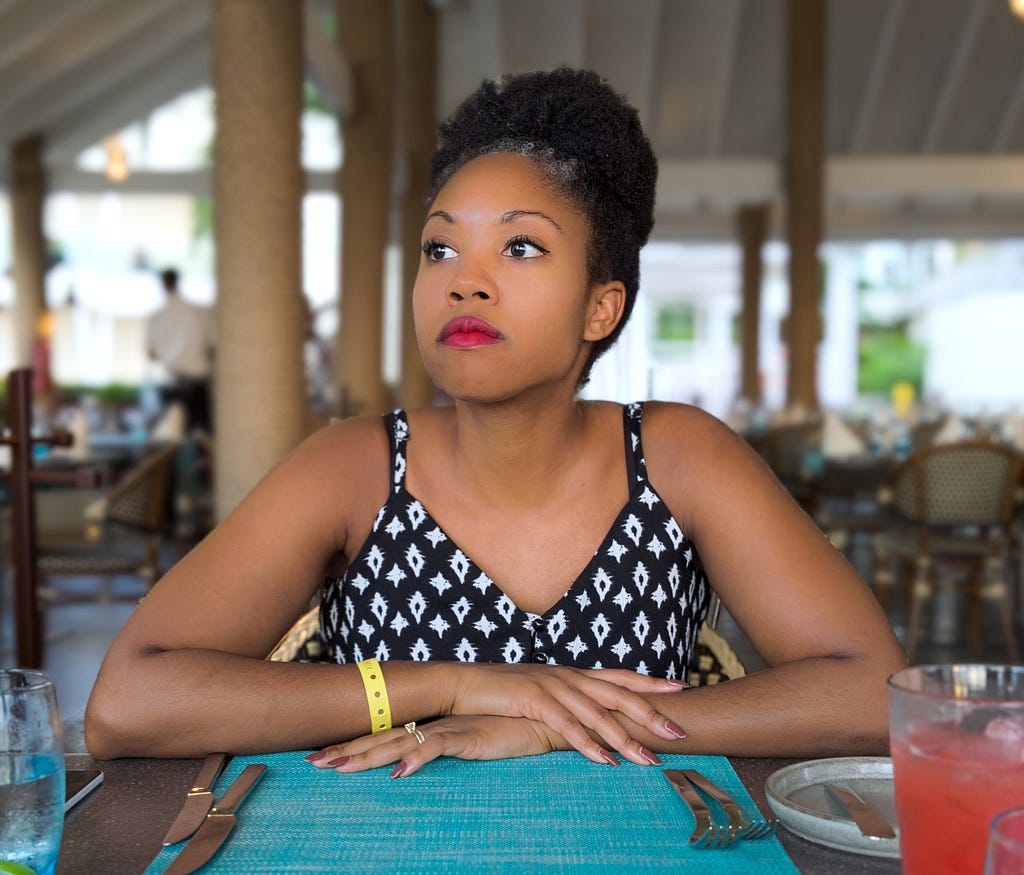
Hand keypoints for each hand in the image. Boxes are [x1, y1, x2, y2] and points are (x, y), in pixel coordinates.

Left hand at [307, 716, 561, 777]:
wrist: (543, 718)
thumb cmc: (508, 731)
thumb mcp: (470, 744)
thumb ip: (445, 749)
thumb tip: (417, 764)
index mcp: (430, 726)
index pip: (385, 735)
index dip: (354, 745)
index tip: (323, 755)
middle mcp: (433, 724)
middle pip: (382, 738)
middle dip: (346, 750)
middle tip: (313, 762)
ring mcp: (448, 728)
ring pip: (400, 742)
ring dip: (368, 755)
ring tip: (339, 768)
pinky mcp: (470, 736)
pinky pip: (438, 747)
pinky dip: (417, 759)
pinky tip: (399, 773)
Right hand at [442, 663, 685, 765]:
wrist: (466, 683)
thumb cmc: (504, 692)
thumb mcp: (543, 693)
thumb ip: (567, 701)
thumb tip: (590, 714)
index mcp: (572, 674)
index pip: (619, 677)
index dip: (650, 683)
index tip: (680, 689)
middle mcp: (568, 676)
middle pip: (618, 694)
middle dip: (651, 713)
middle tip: (679, 731)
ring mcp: (553, 686)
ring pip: (598, 714)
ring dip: (626, 738)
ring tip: (650, 759)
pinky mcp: (534, 700)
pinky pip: (568, 726)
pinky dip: (589, 744)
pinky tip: (606, 761)